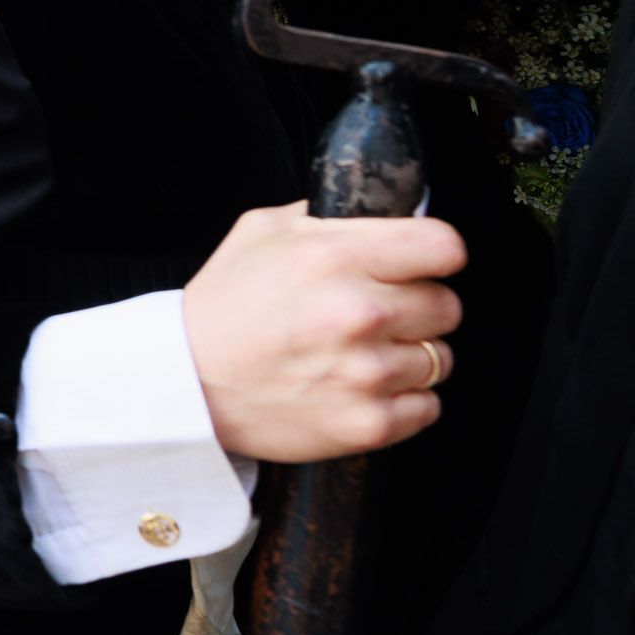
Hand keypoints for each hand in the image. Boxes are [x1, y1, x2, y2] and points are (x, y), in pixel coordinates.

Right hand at [183, 201, 466, 463]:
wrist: (186, 385)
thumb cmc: (223, 307)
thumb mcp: (258, 232)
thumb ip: (323, 216)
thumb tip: (381, 212)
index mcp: (335, 257)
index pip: (444, 247)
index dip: (432, 254)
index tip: (419, 264)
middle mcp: (360, 313)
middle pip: (448, 305)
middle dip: (417, 307)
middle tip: (376, 314)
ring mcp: (368, 373)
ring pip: (440, 358)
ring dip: (408, 356)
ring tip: (359, 355)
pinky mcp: (371, 423)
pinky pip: (427, 407)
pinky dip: (402, 401)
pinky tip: (359, 388)